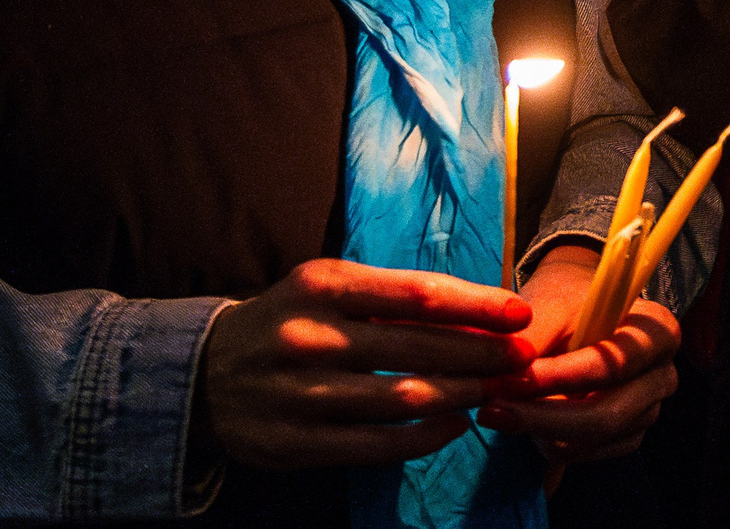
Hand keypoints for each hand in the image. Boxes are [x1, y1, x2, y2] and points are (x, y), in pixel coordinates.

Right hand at [195, 259, 534, 471]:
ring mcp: (302, 393)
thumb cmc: (287, 319)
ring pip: (404, 397)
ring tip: (495, 389)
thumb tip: (474, 303)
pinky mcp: (296, 442)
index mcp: (323, 285)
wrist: (204, 374)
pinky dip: (425, 438)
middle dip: (482, 353)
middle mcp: (312, 336)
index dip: (476, 305)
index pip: (417, 294)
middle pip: (419, 347)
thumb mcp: (327, 286)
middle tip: (524, 358)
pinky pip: (376, 444)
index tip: (520, 313)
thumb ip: (389, 294)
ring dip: (461, 394)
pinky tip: (455, 425)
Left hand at [481, 245, 678, 464]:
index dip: (559, 378)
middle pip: (605, 415)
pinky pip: (583, 454)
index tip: (506, 380)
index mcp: (658, 333)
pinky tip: (521, 418)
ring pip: (589, 441)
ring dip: (539, 430)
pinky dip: (547, 441)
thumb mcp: (550, 304)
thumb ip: (531, 335)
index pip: (611, 368)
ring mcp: (647, 411)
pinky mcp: (626, 436)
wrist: (577, 307)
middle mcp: (663, 376)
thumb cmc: (567, 298)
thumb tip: (503, 373)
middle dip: (542, 416)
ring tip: (499, 409)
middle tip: (490, 408)